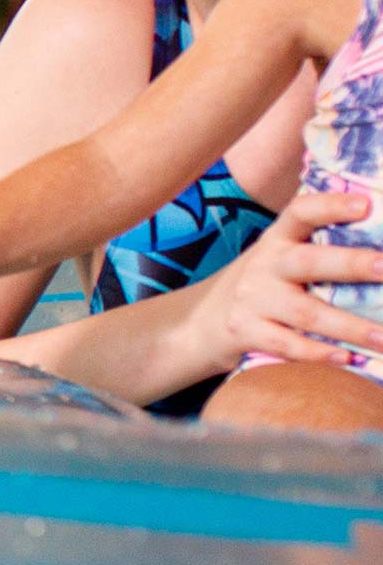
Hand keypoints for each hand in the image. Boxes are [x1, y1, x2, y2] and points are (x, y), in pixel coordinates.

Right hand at [202, 191, 382, 366]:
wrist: (199, 324)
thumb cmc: (259, 288)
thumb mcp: (276, 259)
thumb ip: (316, 250)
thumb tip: (380, 252)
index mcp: (277, 240)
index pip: (301, 212)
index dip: (332, 206)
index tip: (366, 205)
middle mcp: (264, 265)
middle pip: (309, 262)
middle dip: (352, 265)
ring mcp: (252, 300)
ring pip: (307, 313)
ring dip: (351, 327)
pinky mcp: (244, 332)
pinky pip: (287, 345)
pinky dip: (319, 353)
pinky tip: (348, 359)